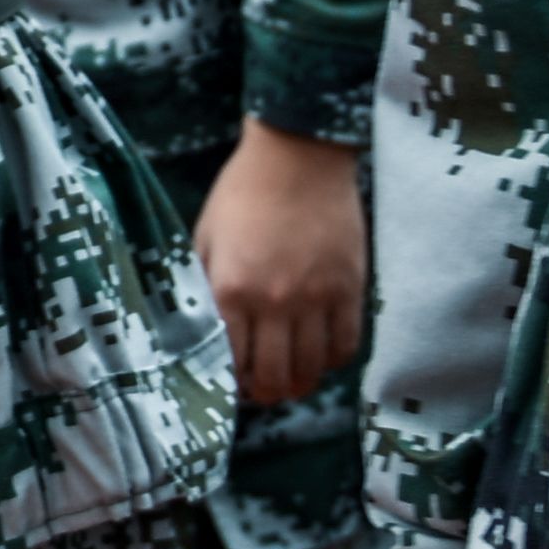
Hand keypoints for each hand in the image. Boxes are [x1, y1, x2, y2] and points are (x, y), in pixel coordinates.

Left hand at [199, 120, 370, 411]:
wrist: (297, 156)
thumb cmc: (242, 193)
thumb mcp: (205, 238)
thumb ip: (203, 287)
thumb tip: (198, 330)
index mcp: (232, 290)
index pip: (231, 364)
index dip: (229, 384)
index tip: (229, 384)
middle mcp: (275, 302)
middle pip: (275, 378)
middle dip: (265, 393)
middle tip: (262, 388)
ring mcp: (317, 298)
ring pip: (312, 370)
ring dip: (299, 382)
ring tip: (290, 375)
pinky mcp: (350, 289)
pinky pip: (346, 346)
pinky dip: (332, 360)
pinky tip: (319, 352)